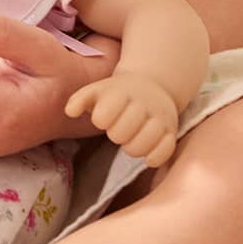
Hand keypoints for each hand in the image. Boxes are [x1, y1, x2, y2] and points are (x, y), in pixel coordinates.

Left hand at [65, 68, 181, 164]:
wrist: (153, 86)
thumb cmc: (116, 95)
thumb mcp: (95, 91)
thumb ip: (78, 100)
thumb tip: (70, 112)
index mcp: (119, 93)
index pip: (103, 116)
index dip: (101, 120)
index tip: (105, 117)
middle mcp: (142, 104)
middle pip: (120, 134)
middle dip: (115, 135)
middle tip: (119, 130)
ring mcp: (160, 118)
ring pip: (141, 146)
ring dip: (132, 147)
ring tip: (131, 139)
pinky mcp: (172, 131)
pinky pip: (165, 151)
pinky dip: (154, 157)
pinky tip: (147, 154)